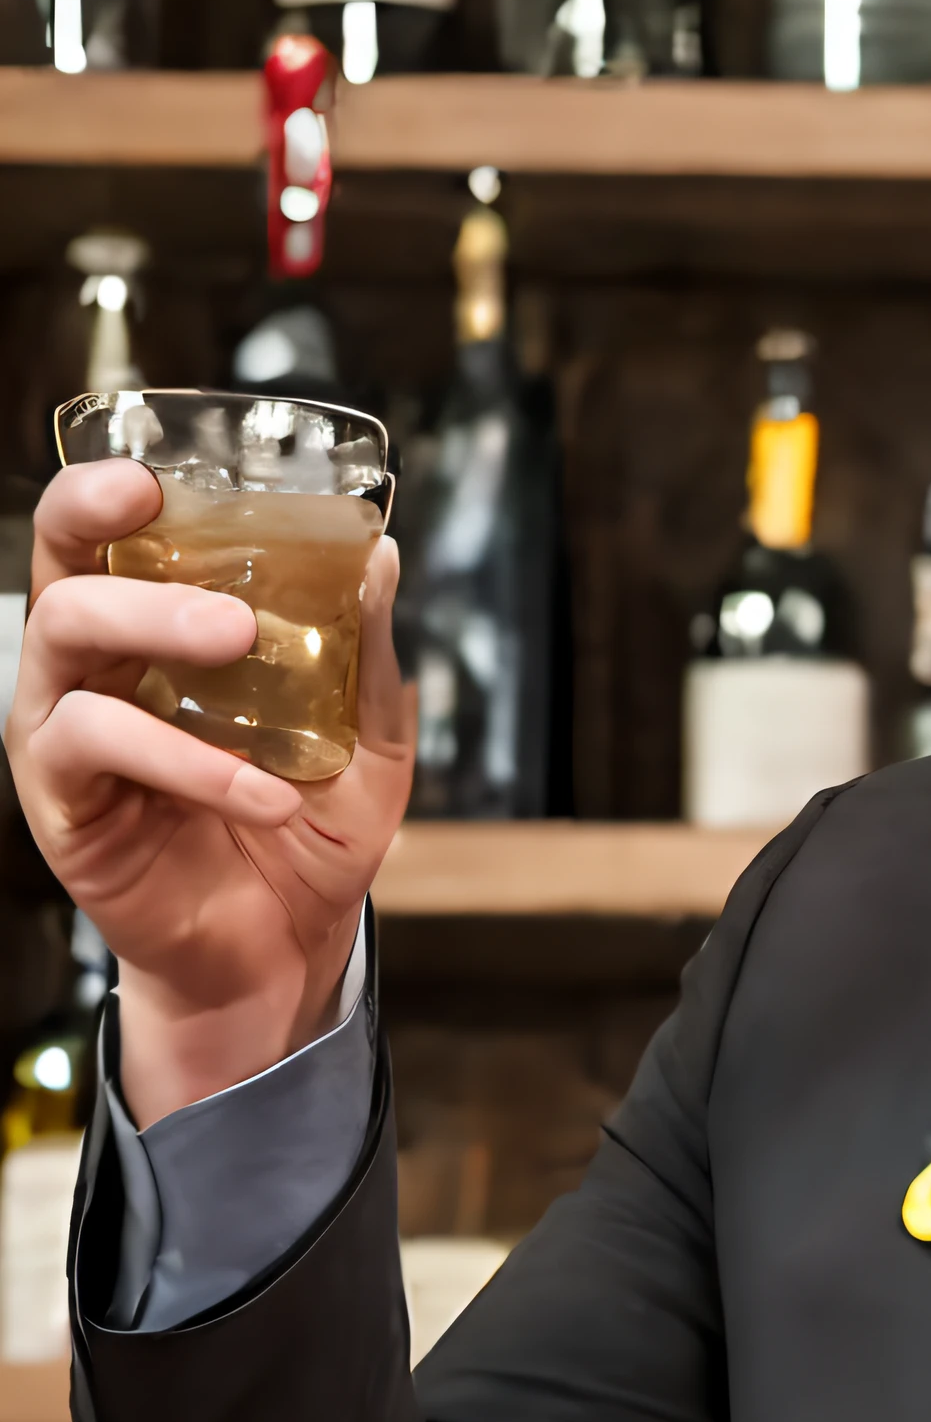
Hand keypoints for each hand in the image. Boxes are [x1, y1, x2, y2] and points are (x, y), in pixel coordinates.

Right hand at [8, 459, 413, 1124]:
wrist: (287, 950)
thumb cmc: (308, 836)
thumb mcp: (367, 746)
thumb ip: (366, 659)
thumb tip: (378, 557)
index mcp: (151, 638)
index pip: (103, 538)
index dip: (107, 490)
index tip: (156, 471)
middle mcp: (94, 672)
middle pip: (63, 568)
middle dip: (115, 536)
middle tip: (203, 555)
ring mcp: (66, 732)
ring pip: (64, 637)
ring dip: (153, 627)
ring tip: (240, 644)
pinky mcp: (62, 801)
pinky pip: (101, 748)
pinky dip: (189, 762)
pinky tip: (260, 794)